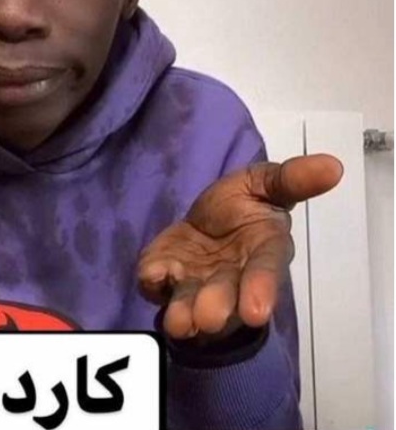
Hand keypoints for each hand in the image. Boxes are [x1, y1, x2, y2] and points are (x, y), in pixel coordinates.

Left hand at [138, 154, 342, 341]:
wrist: (205, 219)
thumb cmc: (243, 205)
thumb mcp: (266, 183)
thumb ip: (293, 179)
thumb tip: (334, 165)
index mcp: (262, 253)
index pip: (265, 273)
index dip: (261, 290)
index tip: (256, 312)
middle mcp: (230, 277)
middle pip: (225, 297)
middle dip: (216, 307)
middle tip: (207, 318)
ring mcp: (195, 281)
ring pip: (190, 302)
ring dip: (184, 312)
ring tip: (179, 322)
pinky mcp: (165, 276)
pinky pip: (155, 283)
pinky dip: (153, 282)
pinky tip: (153, 277)